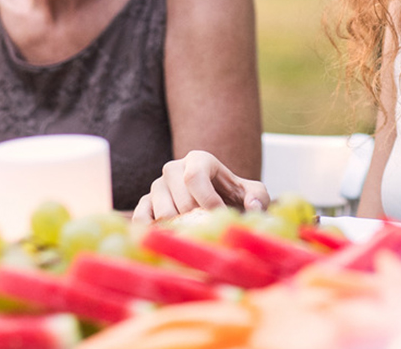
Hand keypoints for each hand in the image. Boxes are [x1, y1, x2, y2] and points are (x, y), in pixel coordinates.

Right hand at [132, 150, 271, 222]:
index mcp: (198, 159)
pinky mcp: (144, 204)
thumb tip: (252, 207)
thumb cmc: (234, 197)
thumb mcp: (253, 194)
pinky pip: (142, 220)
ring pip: (162, 213)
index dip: (208, 200)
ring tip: (195, 235)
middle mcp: (173, 169)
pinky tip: (171, 240)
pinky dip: (155, 233)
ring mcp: (156, 186)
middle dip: (197, 220)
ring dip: (180, 229)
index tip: (220, 217)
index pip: (195, 176)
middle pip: (180, 200)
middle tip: (210, 230)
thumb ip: (258, 197)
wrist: (217, 204)